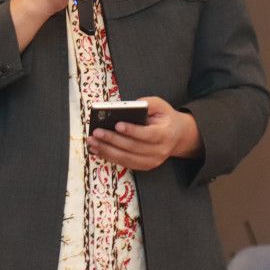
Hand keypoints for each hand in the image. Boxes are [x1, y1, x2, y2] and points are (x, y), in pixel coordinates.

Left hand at [86, 96, 202, 169]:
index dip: (132, 131)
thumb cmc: (165, 118)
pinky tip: (97, 149)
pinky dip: (109, 157)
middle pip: (134, 147)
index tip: (117, 124)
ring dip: (107, 150)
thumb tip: (128, 106)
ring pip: (127, 158)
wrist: (177, 135)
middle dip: (113, 140)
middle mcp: (160, 151)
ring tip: (92, 142)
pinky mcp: (144, 166)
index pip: (148, 135)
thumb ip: (148, 103)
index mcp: (166, 134)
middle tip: (97, 132)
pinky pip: (125, 163)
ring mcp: (152, 161)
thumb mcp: (161, 105)